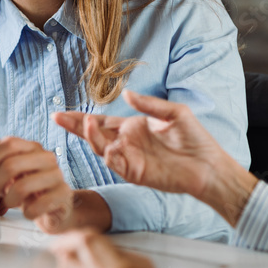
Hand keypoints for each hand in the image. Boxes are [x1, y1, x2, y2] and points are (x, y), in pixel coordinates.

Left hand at [0, 136, 75, 232]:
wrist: (55, 209)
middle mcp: (47, 157)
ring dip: (9, 200)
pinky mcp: (64, 193)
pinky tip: (28, 212)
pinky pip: (38, 204)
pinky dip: (28, 212)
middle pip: (11, 165)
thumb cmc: (29, 189)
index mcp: (32, 147)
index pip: (8, 144)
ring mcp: (57, 174)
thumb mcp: (12, 173)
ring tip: (10, 203)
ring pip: (22, 186)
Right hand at [53, 91, 256, 225]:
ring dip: (92, 138)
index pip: (102, 122)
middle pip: (95, 135)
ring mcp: (131, 159)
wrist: (210, 166)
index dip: (82, 118)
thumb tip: (126, 94)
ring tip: (87, 124)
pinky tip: (109, 146)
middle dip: (75, 127)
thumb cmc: (196, 140)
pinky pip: (117, 165)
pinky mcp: (137, 173)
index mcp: (134, 127)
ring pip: (102, 149)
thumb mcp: (174, 113)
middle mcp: (128, 143)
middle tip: (57, 117)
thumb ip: (149, 104)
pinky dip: (110, 156)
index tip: (61, 114)